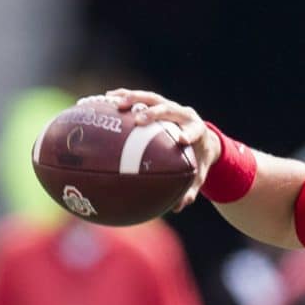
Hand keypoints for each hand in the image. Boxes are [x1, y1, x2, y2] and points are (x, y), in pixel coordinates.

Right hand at [107, 88, 220, 211]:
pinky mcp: (158, 103)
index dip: (188, 133)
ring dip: (133, 98)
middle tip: (138, 120)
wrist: (202, 137)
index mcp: (198, 131)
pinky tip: (102, 100)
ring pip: (152, 98)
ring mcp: (170, 105)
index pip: (195, 130)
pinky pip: (139, 98)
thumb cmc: (198, 160)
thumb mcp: (198, 176)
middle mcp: (184, 114)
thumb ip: (190, 191)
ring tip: (113, 102)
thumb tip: (177, 207)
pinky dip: (122, 97)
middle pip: (170, 108)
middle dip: (155, 113)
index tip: (179, 139)